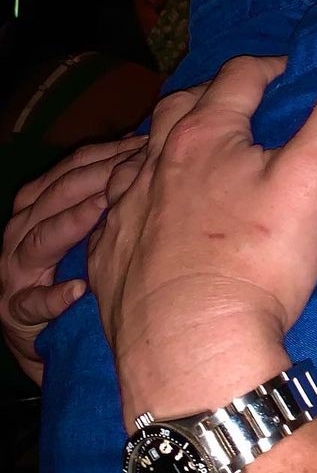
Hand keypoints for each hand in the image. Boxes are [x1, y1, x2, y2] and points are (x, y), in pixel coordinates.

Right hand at [1, 136, 143, 383]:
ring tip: (103, 208)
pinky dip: (53, 297)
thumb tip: (143, 148)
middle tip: (135, 167)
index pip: (70, 170)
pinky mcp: (15, 310)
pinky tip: (76, 290)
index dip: (106, 154)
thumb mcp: (81, 224)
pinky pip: (32, 303)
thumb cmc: (68, 267)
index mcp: (37, 205)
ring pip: (40, 239)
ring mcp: (15, 271)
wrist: (35, 328)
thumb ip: (101, 189)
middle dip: (95, 178)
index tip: (145, 145)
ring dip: (71, 223)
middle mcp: (21, 231)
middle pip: (56, 195)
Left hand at [87, 45, 316, 425]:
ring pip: (141, 155)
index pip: (240, 77)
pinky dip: (140, 197)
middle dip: (214, 95)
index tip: (292, 73)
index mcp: (205, 135)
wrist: (191, 351)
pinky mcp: (109, 255)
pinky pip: (116, 209)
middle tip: (244, 105)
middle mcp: (155, 162)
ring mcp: (125, 210)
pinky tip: (154, 214)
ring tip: (196, 154)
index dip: (271, 67)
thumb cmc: (258, 260)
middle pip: (182, 106)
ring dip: (169, 143)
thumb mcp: (315, 176)